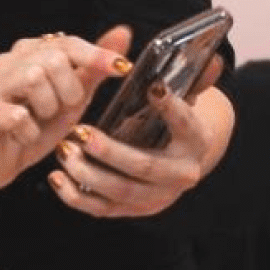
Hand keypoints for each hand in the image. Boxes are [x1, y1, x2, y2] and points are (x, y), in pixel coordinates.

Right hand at [0, 27, 131, 192]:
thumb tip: (123, 33)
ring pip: (33, 78)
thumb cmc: (33, 124)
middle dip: (68, 90)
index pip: (67, 43)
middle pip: (53, 59)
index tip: (122, 67)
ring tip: (40, 119)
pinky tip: (24, 135)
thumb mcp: (71, 97)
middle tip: (61, 108)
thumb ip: (93, 68)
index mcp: (30, 53)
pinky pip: (17, 115)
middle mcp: (8, 62)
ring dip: (48, 107)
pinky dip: (30, 131)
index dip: (96, 54)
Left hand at [49, 72, 229, 217]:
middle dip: (110, 152)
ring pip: (120, 191)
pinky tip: (56, 177)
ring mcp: (157, 197)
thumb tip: (213, 59)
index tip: (153, 88)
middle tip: (80, 132)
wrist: (177, 161)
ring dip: (87, 173)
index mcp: (196, 142)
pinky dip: (75, 196)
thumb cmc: (174, 124)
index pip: (186, 124)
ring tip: (64, 150)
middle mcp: (180, 175)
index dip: (172, 107)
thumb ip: (194, 79)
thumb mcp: (185, 101)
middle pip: (144, 167)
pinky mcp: (133, 210)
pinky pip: (102, 208)